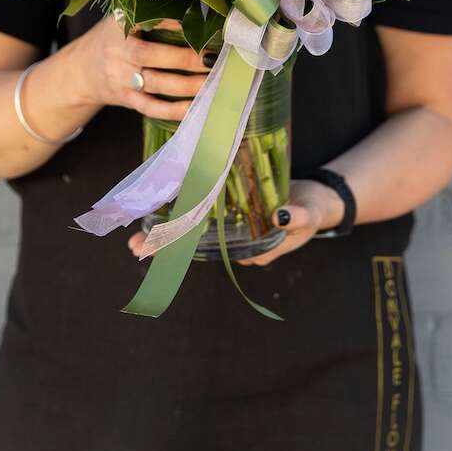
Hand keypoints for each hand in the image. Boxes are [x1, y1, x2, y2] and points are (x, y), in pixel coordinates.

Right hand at [67, 17, 209, 121]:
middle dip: (184, 58)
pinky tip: (196, 107)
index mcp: (118, 26)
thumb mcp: (121, 18)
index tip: (195, 22)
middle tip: (212, 57)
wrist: (81, 71)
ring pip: (157, 85)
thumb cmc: (112, 39)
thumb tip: (194, 11)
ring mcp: (122, 79)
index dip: (168, 22)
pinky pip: (152, 108)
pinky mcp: (127, 100)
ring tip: (214, 81)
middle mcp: (118, 53)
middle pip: (150, 56)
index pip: (142, 20)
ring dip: (188, 85)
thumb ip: (150, 14)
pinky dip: (175, 110)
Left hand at [126, 178, 345, 261]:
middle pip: (196, 245)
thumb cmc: (315, 209)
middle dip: (164, 246)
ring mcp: (233, 226)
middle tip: (133, 247)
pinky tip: (159, 209)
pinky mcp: (232, 208)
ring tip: (135, 237)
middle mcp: (238, 240)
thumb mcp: (310, 213)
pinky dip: (182, 211)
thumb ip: (298, 218)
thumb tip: (280, 218)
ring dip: (166, 232)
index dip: (183, 251)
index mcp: (252, 247)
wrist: (318, 197)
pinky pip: (204, 211)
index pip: (212, 251)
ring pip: (194, 231)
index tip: (156, 253)